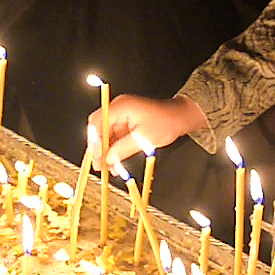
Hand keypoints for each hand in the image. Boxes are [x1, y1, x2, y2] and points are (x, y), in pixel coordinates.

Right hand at [92, 94, 206, 168]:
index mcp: (121, 107)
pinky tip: (114, 162)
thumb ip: (123, 149)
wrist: (181, 117)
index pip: (97, 122)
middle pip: (99, 128)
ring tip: (106, 168)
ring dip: (106, 150)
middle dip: (98, 148)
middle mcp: (119, 108)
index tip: (97, 156)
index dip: (94, 141)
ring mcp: (122, 114)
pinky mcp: (127, 121)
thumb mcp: (144, 139)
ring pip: (106, 133)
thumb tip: (108, 158)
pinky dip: (114, 148)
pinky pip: (115, 135)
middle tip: (98, 165)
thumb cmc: (166, 122)